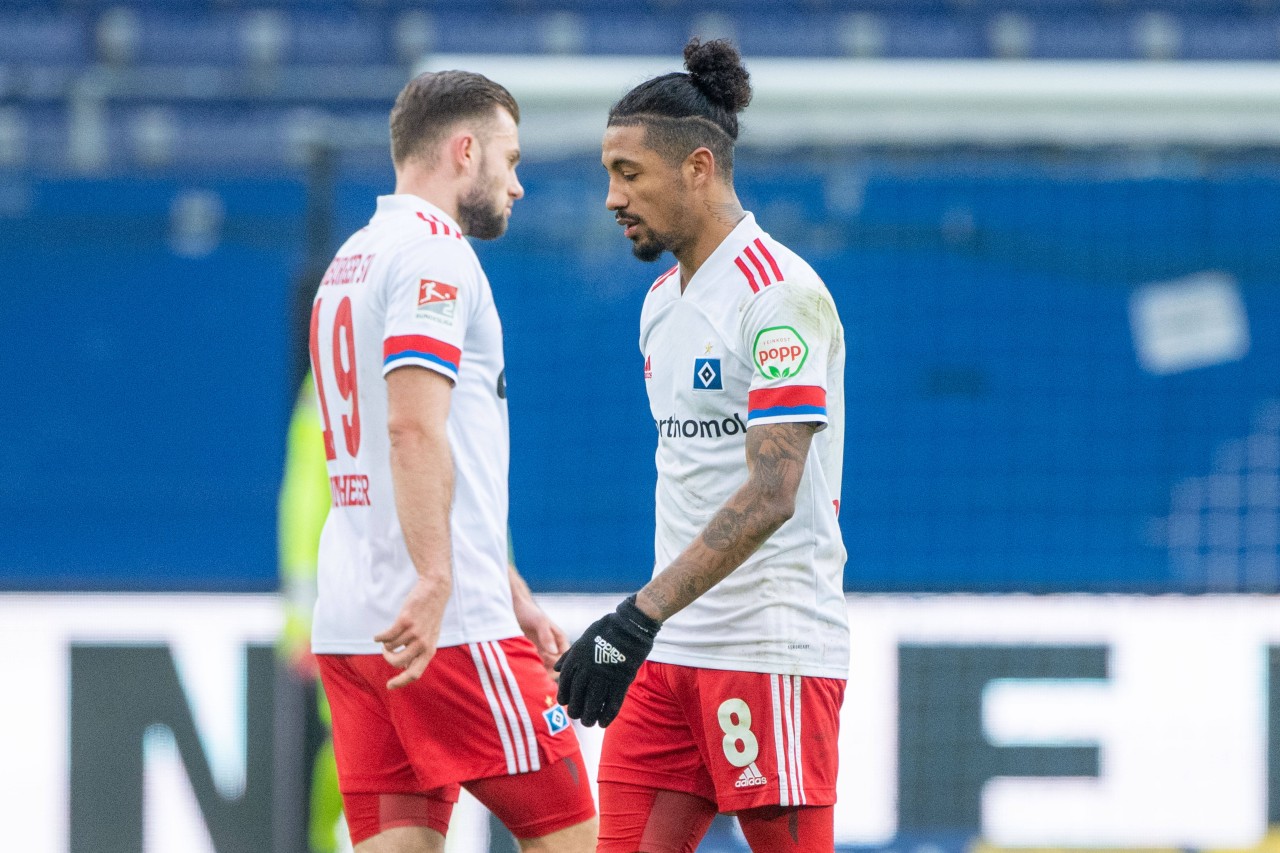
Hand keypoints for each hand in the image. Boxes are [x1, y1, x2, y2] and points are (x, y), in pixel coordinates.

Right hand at [374, 577, 447, 689]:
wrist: (434, 591)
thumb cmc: (430, 616)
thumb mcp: (430, 637)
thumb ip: (420, 653)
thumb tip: (404, 669)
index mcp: (430, 650)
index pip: (415, 673)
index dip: (401, 682)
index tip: (389, 686)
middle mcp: (423, 644)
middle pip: (397, 662)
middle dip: (388, 658)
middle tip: (386, 652)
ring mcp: (414, 632)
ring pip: (390, 647)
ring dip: (386, 644)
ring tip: (390, 635)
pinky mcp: (405, 621)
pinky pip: (385, 636)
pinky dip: (379, 637)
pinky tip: (377, 637)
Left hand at [514, 597, 569, 679]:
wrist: (512, 608)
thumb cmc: (528, 612)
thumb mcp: (539, 621)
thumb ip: (547, 635)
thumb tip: (553, 652)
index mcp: (560, 640)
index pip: (565, 659)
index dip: (556, 661)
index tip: (544, 654)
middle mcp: (554, 648)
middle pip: (557, 668)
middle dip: (548, 667)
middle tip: (535, 657)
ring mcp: (543, 653)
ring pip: (546, 670)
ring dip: (539, 669)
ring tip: (529, 658)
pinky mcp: (533, 655)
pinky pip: (537, 668)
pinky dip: (532, 669)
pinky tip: (524, 661)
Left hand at [554, 595, 661, 726]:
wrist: (629, 626)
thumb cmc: (606, 630)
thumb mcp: (583, 639)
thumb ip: (569, 656)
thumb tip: (556, 668)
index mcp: (576, 660)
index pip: (565, 686)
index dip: (564, 698)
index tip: (566, 703)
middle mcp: (587, 671)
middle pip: (576, 700)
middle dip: (576, 711)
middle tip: (578, 716)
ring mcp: (604, 677)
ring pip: (592, 706)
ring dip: (590, 718)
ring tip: (590, 722)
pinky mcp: (620, 682)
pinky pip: (611, 705)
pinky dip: (606, 717)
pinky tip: (603, 723)